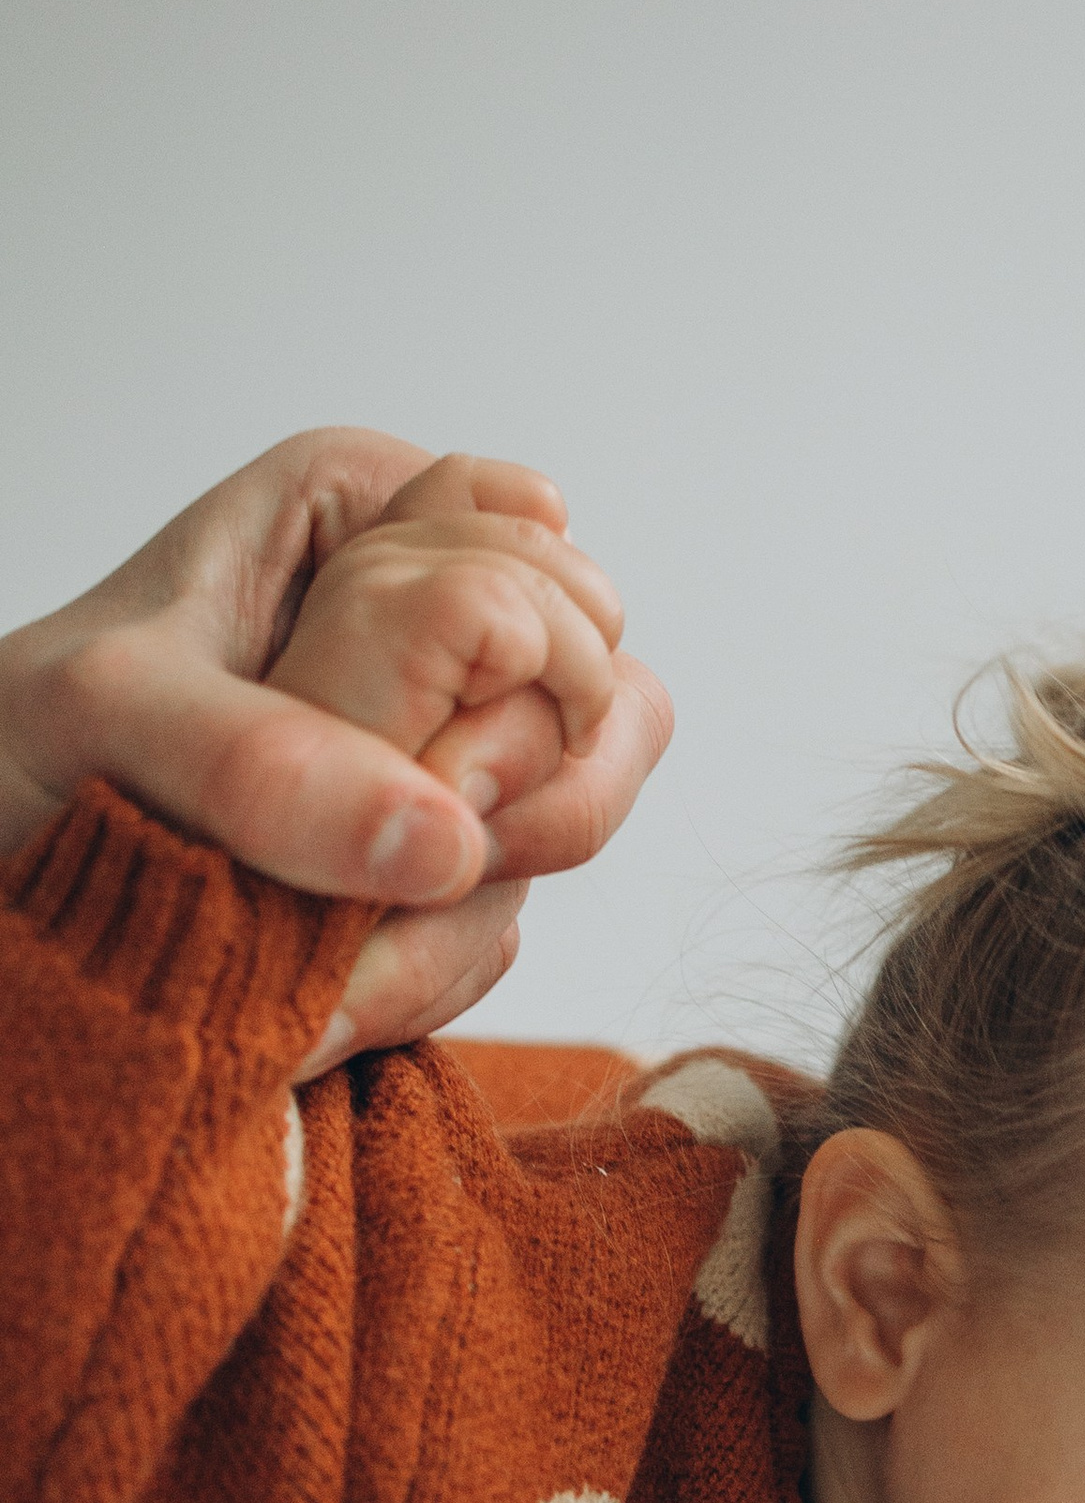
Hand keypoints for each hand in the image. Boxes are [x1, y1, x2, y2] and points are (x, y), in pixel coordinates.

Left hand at [0, 427, 673, 1060]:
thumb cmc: (7, 753)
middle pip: (607, 704)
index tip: (430, 770)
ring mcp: (443, 751)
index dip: (514, 683)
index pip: (546, 576)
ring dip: (443, 924)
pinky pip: (502, 930)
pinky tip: (316, 987)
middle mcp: (428, 622)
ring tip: (311, 964)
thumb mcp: (106, 710)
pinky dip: (415, 978)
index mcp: (368, 515)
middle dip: (512, 813)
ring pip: (568, 829)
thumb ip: (268, 758)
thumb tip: (451, 838)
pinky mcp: (431, 868)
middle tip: (390, 872)